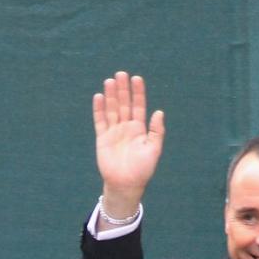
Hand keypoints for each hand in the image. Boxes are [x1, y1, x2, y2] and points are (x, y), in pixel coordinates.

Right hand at [93, 72, 164, 222]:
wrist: (126, 185)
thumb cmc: (142, 170)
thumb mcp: (153, 150)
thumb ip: (156, 131)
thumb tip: (159, 112)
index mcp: (139, 129)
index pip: (138, 106)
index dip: (138, 93)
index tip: (136, 78)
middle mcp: (126, 127)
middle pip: (124, 104)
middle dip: (123, 89)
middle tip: (121, 74)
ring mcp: (113, 132)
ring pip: (112, 109)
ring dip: (111, 95)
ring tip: (110, 81)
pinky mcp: (102, 139)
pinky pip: (100, 121)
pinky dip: (99, 109)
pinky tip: (99, 97)